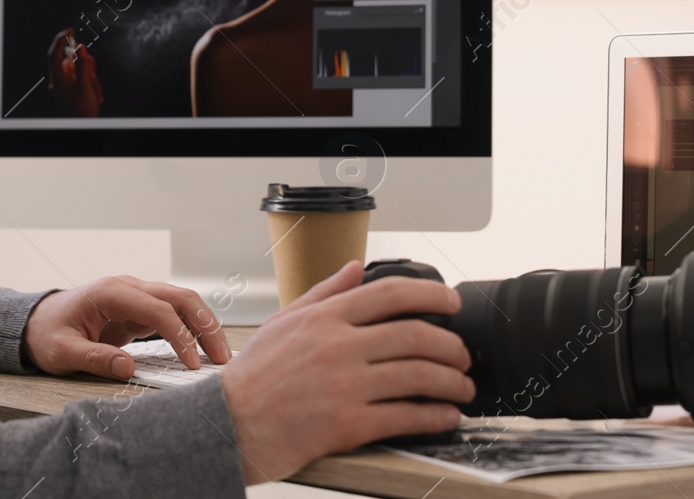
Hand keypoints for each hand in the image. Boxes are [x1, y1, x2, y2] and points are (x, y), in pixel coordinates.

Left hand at [20, 275, 229, 379]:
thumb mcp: (62, 352)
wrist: (36, 322)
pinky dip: (191, 329)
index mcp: (110, 292)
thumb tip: (128, 369)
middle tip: (221, 358)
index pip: (157, 309)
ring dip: (204, 325)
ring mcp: (135, 296)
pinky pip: (172, 314)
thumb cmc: (47, 334)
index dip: (179, 336)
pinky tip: (201, 349)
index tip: (191, 364)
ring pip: (181, 302)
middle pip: (179, 297)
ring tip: (219, 355)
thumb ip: (93, 359)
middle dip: (205, 325)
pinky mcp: (138, 309)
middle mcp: (128, 287)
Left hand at [46, 28, 103, 116]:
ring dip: (90, 75)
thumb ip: (82, 66)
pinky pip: (82, 77)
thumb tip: (80, 48)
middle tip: (92, 74)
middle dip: (84, 63)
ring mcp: (66, 85)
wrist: (84, 129)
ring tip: (95, 91)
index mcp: (59, 80)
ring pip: (79, 68)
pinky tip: (95, 94)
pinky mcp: (72, 88)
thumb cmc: (83, 112)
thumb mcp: (85, 87)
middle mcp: (60, 81)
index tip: (70, 29)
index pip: (55, 54)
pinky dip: (90, 82)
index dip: (61, 39)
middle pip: (70, 60)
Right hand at [220, 260, 472, 484]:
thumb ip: (324, 293)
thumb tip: (356, 268)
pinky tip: (446, 416)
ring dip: (452, 382)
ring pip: (419, 376)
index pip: (392, 293)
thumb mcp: (284, 322)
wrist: (229, 425)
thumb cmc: (254, 376)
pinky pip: (406, 417)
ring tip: (462, 388)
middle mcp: (338, 347)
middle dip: (452, 345)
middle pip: (416, 335)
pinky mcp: (347, 425)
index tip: (452, 302)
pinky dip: (435, 416)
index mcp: (325, 318)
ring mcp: (345, 386)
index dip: (433, 295)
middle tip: (463, 355)